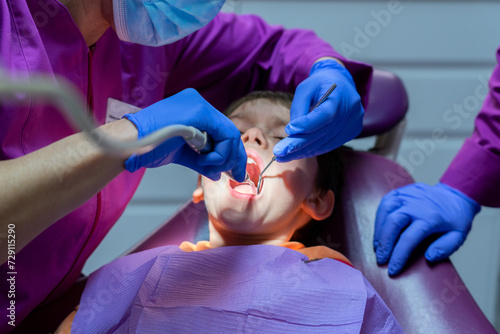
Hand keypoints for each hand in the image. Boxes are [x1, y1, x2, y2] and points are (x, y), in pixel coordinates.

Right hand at [123, 88, 246, 180]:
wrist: (131, 143)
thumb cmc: (148, 146)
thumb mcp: (182, 153)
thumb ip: (201, 161)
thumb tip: (218, 173)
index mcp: (193, 109)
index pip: (222, 131)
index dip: (232, 153)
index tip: (234, 172)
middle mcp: (198, 103)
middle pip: (229, 131)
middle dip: (235, 157)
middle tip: (236, 175)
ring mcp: (199, 105)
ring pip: (230, 134)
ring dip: (224, 157)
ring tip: (207, 166)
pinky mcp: (200, 112)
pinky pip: (224, 135)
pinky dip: (220, 153)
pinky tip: (206, 160)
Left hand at [273, 59, 363, 161]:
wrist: (341, 82)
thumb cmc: (320, 84)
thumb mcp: (305, 89)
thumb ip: (299, 109)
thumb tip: (292, 132)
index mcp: (340, 95)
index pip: (324, 115)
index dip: (306, 124)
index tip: (289, 130)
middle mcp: (350, 111)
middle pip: (322, 133)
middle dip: (298, 145)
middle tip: (279, 153)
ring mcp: (352, 124)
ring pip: (325, 143)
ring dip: (303, 151)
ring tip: (283, 156)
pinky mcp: (351, 132)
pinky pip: (329, 145)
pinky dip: (312, 150)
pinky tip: (298, 153)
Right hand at [373, 182, 480, 275]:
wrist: (455, 195)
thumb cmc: (455, 219)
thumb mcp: (459, 236)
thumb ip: (446, 248)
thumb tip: (429, 257)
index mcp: (431, 217)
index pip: (409, 238)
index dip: (399, 255)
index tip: (392, 270)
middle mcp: (416, 205)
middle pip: (393, 223)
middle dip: (384, 244)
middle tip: (381, 260)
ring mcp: (407, 196)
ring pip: (386, 212)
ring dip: (379, 231)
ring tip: (377, 247)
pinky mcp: (400, 192)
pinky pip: (385, 204)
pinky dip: (379, 219)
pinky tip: (379, 231)